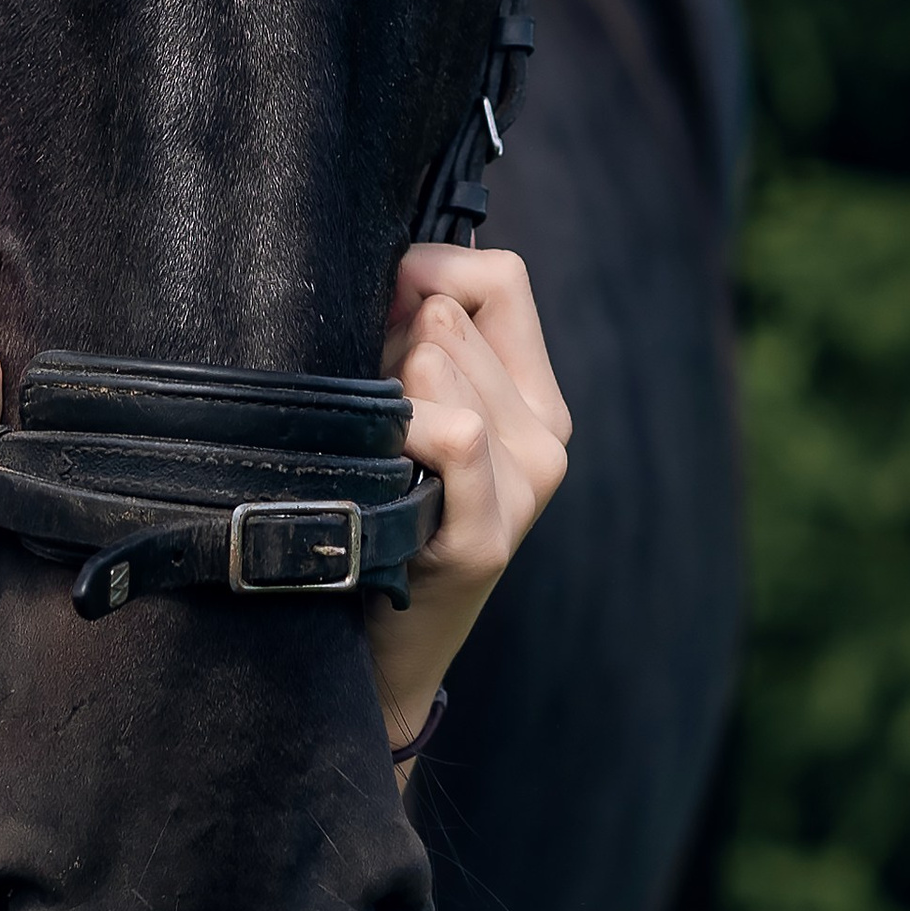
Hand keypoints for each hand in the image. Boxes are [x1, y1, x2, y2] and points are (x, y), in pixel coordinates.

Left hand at [366, 244, 569, 755]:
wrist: (378, 649)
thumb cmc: (375, 510)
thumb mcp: (405, 408)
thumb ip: (410, 332)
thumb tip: (392, 261)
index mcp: (533, 398)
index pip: (500, 276)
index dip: (427, 269)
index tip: (378, 308)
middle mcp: (545, 437)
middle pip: (451, 313)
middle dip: (386, 341)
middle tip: (363, 414)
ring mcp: (527, 487)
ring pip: (440, 360)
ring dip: (380, 392)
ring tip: (366, 452)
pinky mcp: (488, 536)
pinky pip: (452, 434)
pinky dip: (401, 432)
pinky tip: (377, 472)